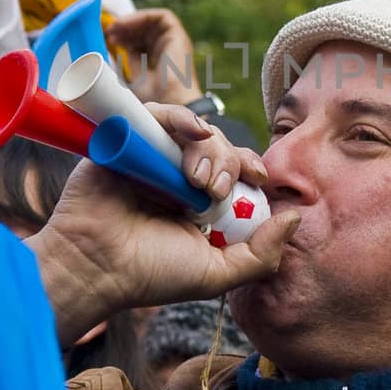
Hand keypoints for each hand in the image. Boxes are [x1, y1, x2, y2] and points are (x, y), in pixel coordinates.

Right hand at [26, 107, 296, 347]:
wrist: (96, 267)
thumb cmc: (151, 275)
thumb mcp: (217, 273)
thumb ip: (261, 254)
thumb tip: (294, 218)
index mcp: (198, 203)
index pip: (235, 171)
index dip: (251, 168)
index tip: (260, 177)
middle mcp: (176, 176)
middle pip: (220, 148)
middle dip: (228, 163)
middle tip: (213, 191)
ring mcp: (152, 156)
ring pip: (196, 131)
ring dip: (208, 149)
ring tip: (196, 180)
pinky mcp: (127, 140)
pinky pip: (162, 114)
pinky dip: (183, 118)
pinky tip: (194, 133)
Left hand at [105, 8, 202, 104]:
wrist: (168, 103)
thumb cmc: (154, 99)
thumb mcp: (135, 77)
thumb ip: (131, 61)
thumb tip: (121, 48)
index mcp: (160, 61)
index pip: (142, 41)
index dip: (125, 36)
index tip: (109, 38)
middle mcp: (169, 50)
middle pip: (146, 30)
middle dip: (126, 28)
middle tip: (109, 32)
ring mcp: (175, 42)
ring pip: (153, 21)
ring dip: (132, 21)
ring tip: (114, 28)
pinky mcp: (178, 36)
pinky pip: (162, 17)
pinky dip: (143, 16)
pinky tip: (125, 24)